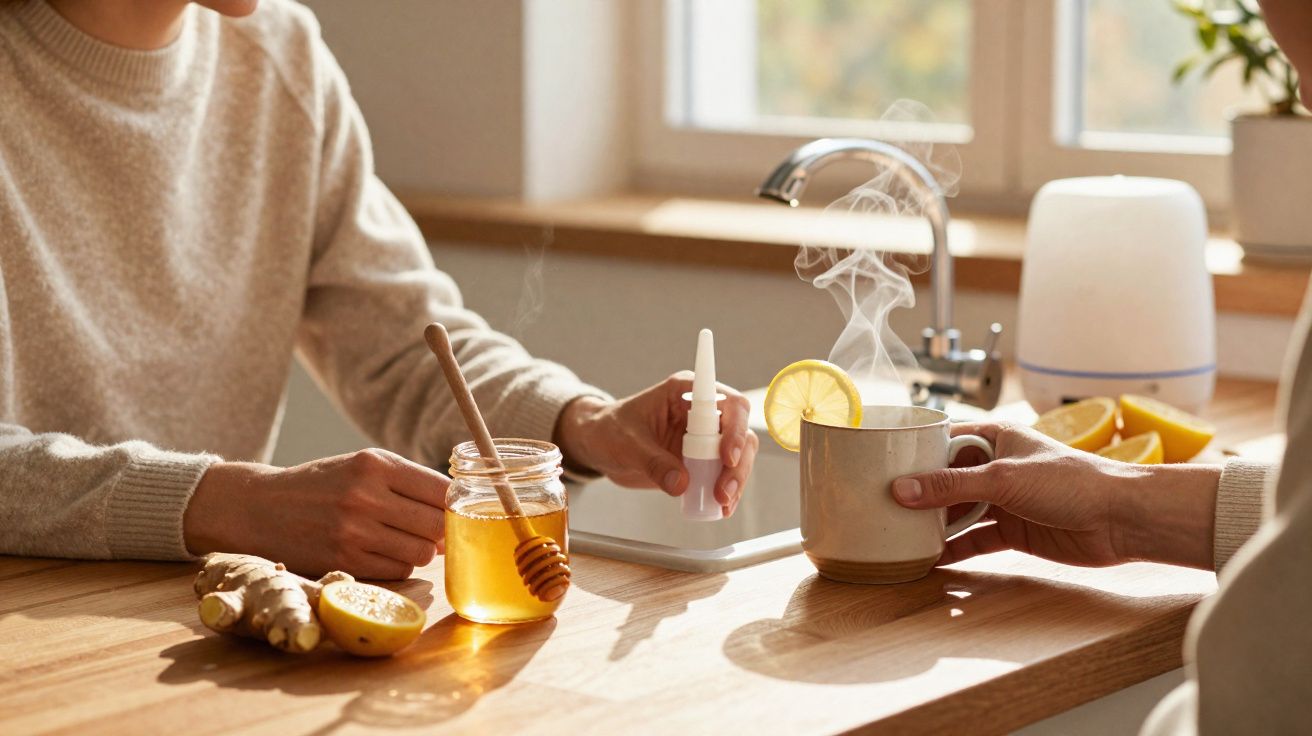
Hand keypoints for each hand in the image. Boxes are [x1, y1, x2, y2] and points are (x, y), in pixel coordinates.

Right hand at [184, 448, 448, 578]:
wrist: (260, 508)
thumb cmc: (322, 485)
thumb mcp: (361, 466)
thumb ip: (407, 481)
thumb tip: (457, 509)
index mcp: (374, 464)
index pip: (441, 489)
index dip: (456, 503)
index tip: (457, 509)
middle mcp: (365, 496)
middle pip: (437, 524)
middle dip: (442, 530)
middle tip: (433, 531)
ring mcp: (354, 532)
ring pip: (422, 552)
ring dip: (421, 550)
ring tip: (403, 540)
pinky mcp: (344, 562)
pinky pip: (398, 570)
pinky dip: (399, 565)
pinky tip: (381, 552)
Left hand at [554, 372, 759, 516]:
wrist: (599, 444)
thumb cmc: (609, 430)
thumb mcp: (626, 443)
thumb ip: (653, 462)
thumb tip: (680, 483)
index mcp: (685, 392)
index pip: (727, 402)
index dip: (734, 428)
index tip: (726, 456)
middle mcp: (702, 411)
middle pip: (739, 432)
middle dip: (737, 464)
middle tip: (723, 491)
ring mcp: (705, 436)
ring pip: (739, 455)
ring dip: (736, 481)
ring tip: (721, 503)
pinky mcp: (702, 459)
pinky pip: (724, 474)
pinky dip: (727, 491)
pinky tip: (720, 508)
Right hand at [890, 422, 1220, 569]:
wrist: (1123, 519)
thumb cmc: (1074, 482)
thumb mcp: (1003, 478)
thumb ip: (950, 486)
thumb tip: (901, 490)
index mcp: (992, 438)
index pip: (941, 441)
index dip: (911, 454)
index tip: (878, 467)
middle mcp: (994, 467)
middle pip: (944, 480)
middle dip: (916, 495)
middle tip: (880, 508)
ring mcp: (1002, 501)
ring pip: (956, 513)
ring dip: (931, 525)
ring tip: (896, 536)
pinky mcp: (1013, 532)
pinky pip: (973, 541)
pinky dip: (953, 551)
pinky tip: (929, 561)